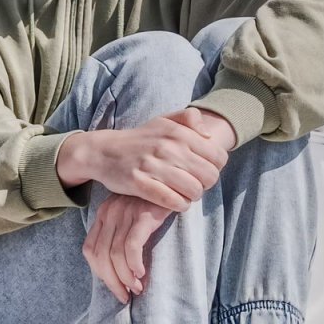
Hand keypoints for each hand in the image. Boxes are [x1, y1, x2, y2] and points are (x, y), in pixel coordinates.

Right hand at [55, 107, 231, 211]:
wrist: (104, 151)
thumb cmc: (140, 139)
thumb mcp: (164, 120)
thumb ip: (189, 118)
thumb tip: (208, 134)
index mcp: (178, 132)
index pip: (218, 157)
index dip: (215, 168)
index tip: (201, 171)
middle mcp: (167, 147)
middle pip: (209, 177)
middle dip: (205, 185)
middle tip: (193, 185)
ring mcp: (152, 165)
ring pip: (193, 191)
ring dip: (192, 197)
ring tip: (183, 194)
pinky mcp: (139, 183)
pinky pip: (173, 202)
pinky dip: (178, 206)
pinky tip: (174, 202)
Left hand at [83, 194, 171, 302]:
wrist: (177, 181)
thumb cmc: (155, 203)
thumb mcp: (131, 216)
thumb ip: (121, 235)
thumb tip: (120, 273)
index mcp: (103, 215)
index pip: (90, 250)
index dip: (100, 274)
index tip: (115, 287)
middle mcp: (110, 213)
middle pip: (100, 256)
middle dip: (112, 281)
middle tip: (125, 295)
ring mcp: (125, 212)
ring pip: (115, 254)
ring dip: (125, 277)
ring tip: (137, 287)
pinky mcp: (143, 214)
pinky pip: (132, 245)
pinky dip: (134, 264)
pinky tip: (141, 273)